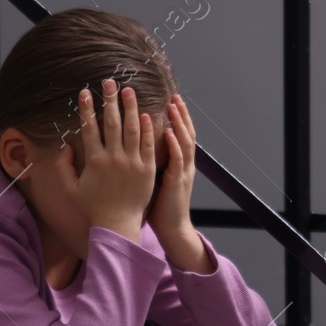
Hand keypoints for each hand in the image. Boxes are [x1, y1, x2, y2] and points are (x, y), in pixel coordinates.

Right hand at [55, 77, 155, 242]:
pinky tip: (144, 114)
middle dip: (109, 99)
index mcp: (94, 161)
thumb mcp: (70, 189)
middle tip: (109, 82)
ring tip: (128, 90)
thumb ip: (63, 167)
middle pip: (111, 122)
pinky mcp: (147, 169)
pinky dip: (147, 128)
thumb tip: (66, 145)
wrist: (118, 224)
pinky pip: (147, 144)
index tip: (85, 92)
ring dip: (130, 107)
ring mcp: (132, 163)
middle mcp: (113, 158)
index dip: (86, 108)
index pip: (89, 128)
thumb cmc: (93, 207)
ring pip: (131, 128)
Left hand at [146, 92, 196, 243]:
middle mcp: (184, 165)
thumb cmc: (160, 207)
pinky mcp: (177, 182)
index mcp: (178, 164)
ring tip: (173, 106)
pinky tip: (169, 132)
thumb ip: (153, 163)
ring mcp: (182, 172)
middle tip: (174, 96)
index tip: (171, 101)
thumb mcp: (157, 180)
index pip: (180, 135)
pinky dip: (174, 144)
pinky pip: (178, 160)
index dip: (178, 118)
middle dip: (181, 114)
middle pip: (185, 133)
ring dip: (179, 122)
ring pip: (184, 142)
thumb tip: (140, 148)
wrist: (172, 229)